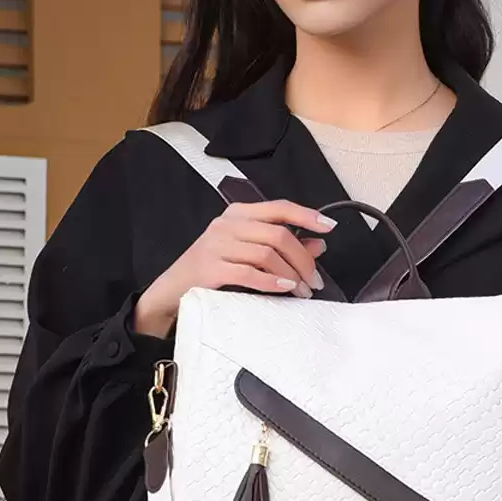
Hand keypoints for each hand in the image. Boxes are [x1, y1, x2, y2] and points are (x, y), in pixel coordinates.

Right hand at [133, 200, 336, 337]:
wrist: (172, 292)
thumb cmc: (212, 272)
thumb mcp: (248, 255)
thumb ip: (282, 248)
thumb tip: (318, 245)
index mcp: (238, 214)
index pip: (279, 208)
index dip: (307, 215)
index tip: (330, 227)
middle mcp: (227, 224)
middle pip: (278, 234)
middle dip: (303, 259)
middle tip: (314, 281)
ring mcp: (216, 245)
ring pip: (267, 253)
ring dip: (291, 275)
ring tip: (301, 291)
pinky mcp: (210, 268)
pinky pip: (249, 272)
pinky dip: (271, 281)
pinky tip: (284, 288)